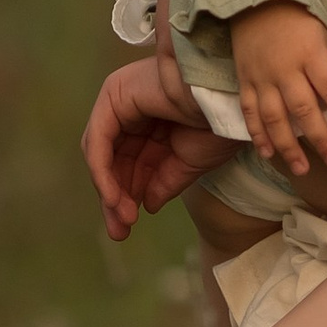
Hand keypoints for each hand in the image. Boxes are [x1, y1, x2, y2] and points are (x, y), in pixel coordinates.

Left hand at [83, 54, 239, 239]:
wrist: (228, 100)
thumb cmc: (217, 123)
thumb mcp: (188, 162)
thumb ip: (163, 182)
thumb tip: (147, 205)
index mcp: (152, 119)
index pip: (129, 161)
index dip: (128, 195)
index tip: (128, 225)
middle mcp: (131, 107)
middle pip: (111, 159)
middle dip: (114, 198)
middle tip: (120, 231)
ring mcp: (120, 99)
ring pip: (100, 153)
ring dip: (109, 190)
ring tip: (123, 219)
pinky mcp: (114, 95)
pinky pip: (98, 141)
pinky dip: (102, 173)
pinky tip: (113, 198)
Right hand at [228, 0, 326, 175]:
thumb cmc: (297, 17)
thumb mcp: (321, 33)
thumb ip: (326, 66)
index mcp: (309, 53)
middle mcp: (285, 68)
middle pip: (304, 109)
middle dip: (320, 138)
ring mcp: (262, 76)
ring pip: (274, 117)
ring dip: (288, 145)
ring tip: (301, 168)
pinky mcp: (245, 79)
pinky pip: (250, 111)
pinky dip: (257, 134)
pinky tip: (267, 153)